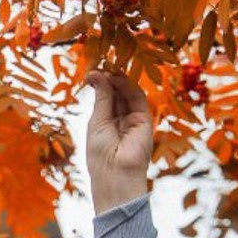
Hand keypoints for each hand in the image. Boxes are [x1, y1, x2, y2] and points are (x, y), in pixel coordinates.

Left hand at [83, 70, 153, 212]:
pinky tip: (115, 76)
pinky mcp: (144, 119)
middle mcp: (120, 120)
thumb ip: (101, 98)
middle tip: (100, 62)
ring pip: (127, 93)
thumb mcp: (97, 122)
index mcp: (106, 123)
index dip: (100, 82)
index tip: (92, 70)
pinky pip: (137, 98)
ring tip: (106, 66)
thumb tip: (96, 74)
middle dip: (108, 77)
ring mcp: (133, 119)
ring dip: (117, 78)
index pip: (105, 97)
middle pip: (116, 92)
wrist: (116, 176)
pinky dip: (127, 85)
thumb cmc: (100, 154)